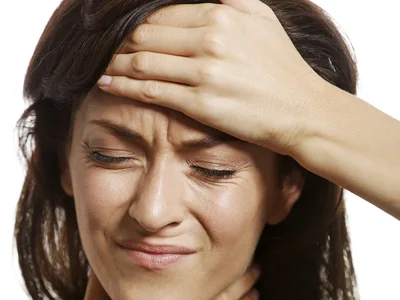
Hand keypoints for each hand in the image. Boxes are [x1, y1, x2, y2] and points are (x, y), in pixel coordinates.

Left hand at [97, 0, 323, 155]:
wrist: (304, 112)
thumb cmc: (284, 69)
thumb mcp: (262, 19)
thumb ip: (228, 1)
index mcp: (221, 15)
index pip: (162, 13)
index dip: (134, 22)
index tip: (119, 31)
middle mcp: (210, 39)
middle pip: (146, 35)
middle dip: (119, 42)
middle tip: (101, 49)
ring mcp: (205, 73)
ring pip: (143, 62)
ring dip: (115, 64)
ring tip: (100, 67)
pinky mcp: (201, 104)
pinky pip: (152, 91)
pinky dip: (125, 86)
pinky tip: (108, 84)